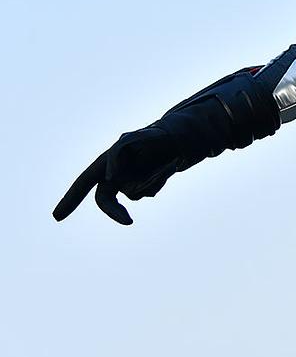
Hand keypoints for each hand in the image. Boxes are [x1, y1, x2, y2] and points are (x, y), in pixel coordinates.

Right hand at [53, 127, 180, 224]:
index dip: (70, 200)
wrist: (177, 139)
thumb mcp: (131, 138)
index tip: (57, 218)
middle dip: (115, 212)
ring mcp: (130, 182)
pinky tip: (169, 165)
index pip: (83, 183)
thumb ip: (115, 154)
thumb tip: (110, 176)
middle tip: (128, 221)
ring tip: (166, 162)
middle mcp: (115, 176)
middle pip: (105, 200)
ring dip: (150, 180)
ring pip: (134, 193)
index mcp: (104, 163)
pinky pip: (149, 191)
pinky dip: (159, 180)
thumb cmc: (150, 135)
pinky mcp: (146, 186)